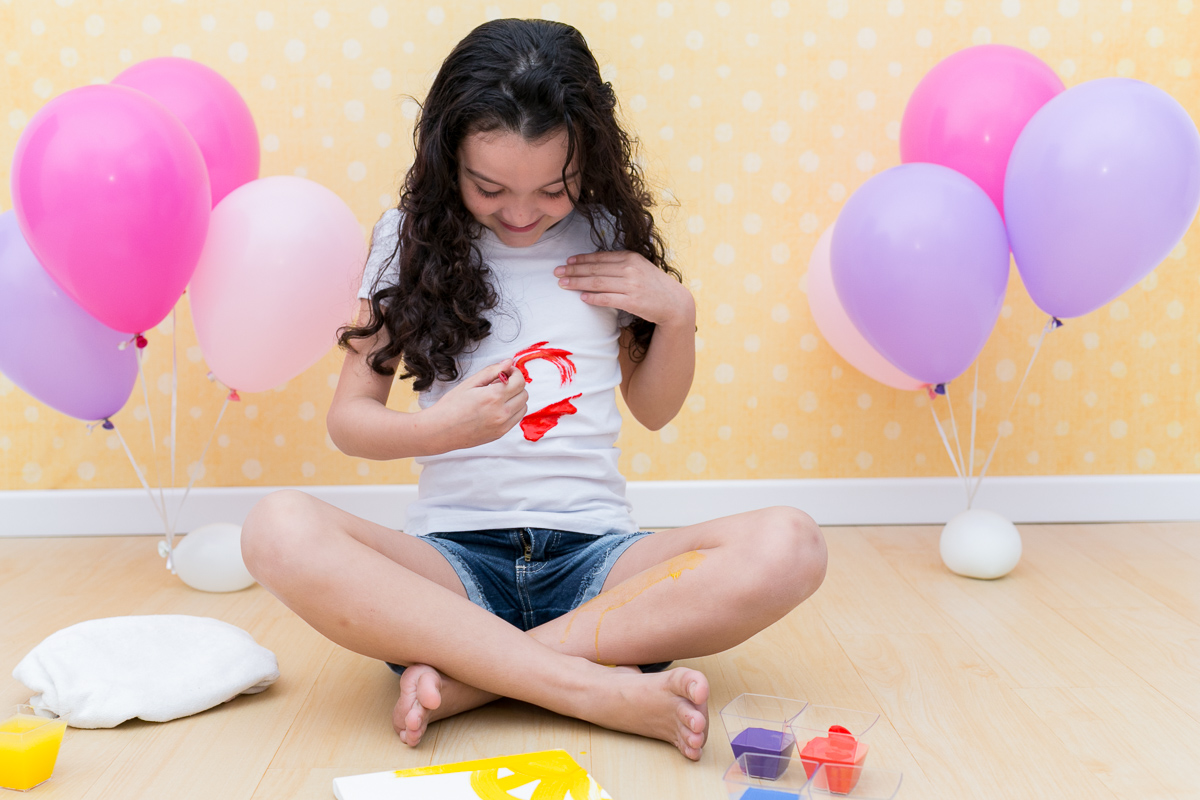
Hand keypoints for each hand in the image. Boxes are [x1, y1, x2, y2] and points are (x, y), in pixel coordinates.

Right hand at [426, 359, 527, 450]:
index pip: (519, 381)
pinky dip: (512, 410)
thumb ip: (492, 371)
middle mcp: (501, 412)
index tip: (507, 371)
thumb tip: (509, 362)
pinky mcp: (500, 433)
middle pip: (524, 393)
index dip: (515, 373)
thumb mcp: (470, 383)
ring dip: (516, 398)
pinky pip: (516, 418)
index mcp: (493, 396)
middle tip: (502, 383)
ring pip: (523, 407)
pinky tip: (498, 407)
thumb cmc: (451, 406)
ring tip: (499, 396)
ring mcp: (502, 425)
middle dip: (516, 385)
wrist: (441, 430)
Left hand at [554, 251, 694, 327]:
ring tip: (563, 284)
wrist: (674, 302)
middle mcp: (630, 269)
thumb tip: (595, 266)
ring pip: (598, 283)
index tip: (567, 262)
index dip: (581, 260)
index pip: (600, 258)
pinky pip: (608, 299)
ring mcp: (631, 285)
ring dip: (578, 283)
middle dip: (573, 271)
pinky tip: (582, 297)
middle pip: (595, 270)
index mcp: (630, 258)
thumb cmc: (654, 285)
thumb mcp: (639, 268)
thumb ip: (620, 264)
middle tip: (557, 272)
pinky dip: (594, 298)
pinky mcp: (633, 301)